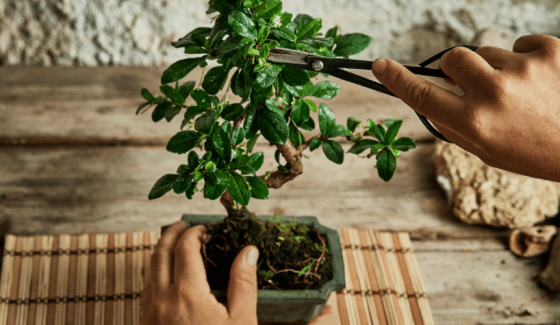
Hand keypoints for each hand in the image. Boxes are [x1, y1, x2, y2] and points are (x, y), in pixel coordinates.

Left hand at [141, 221, 259, 324]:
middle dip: (171, 235)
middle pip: (160, 255)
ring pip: (149, 272)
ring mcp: (150, 314)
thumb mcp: (242, 320)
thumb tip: (249, 251)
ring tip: (173, 245)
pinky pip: (146, 291)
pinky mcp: (146, 324)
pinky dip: (154, 274)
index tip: (204, 229)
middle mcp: (162, 300)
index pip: (185, 249)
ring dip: (160, 253)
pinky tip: (166, 276)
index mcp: (188, 294)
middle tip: (182, 225)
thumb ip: (244, 284)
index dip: (194, 234)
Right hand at [372, 34, 559, 181]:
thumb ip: (455, 123)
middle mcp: (494, 93)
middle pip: (453, 58)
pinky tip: (541, 80)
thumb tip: (433, 95)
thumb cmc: (534, 153)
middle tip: (477, 85)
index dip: (396, 79)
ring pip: (487, 51)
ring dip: (495, 66)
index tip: (381, 65)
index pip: (422, 95)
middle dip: (458, 69)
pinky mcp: (550, 51)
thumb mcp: (486, 150)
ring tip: (520, 90)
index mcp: (474, 123)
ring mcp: (523, 69)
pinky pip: (520, 43)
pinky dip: (524, 58)